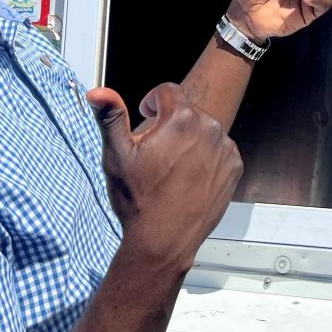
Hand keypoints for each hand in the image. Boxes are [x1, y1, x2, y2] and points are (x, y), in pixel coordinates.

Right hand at [85, 83, 241, 276]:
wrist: (164, 240)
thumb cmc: (139, 199)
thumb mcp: (117, 157)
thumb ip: (110, 118)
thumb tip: (97, 91)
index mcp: (181, 118)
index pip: (167, 91)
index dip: (151, 102)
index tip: (145, 117)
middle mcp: (210, 127)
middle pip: (187, 110)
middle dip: (170, 123)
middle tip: (155, 152)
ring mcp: (225, 148)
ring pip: (203, 129)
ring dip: (189, 139)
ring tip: (172, 167)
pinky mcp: (234, 167)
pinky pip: (219, 149)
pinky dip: (206, 156)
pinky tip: (189, 178)